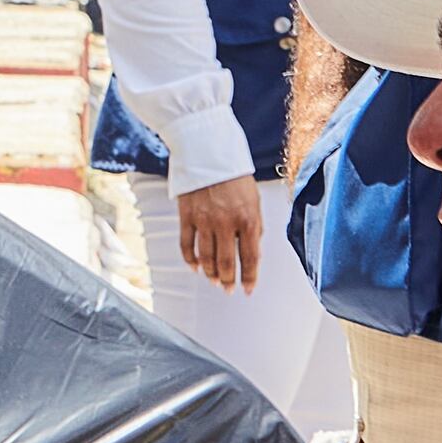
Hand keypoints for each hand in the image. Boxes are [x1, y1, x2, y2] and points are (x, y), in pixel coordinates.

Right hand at [174, 173, 264, 291]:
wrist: (208, 152)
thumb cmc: (235, 177)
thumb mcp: (254, 200)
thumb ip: (255, 227)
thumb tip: (253, 252)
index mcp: (248, 219)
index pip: (251, 257)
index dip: (250, 277)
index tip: (248, 290)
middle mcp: (226, 223)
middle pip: (227, 262)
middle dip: (228, 280)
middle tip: (228, 289)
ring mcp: (204, 221)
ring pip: (206, 258)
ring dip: (211, 273)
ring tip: (214, 281)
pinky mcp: (186, 216)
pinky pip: (187, 245)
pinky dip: (190, 260)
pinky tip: (195, 268)